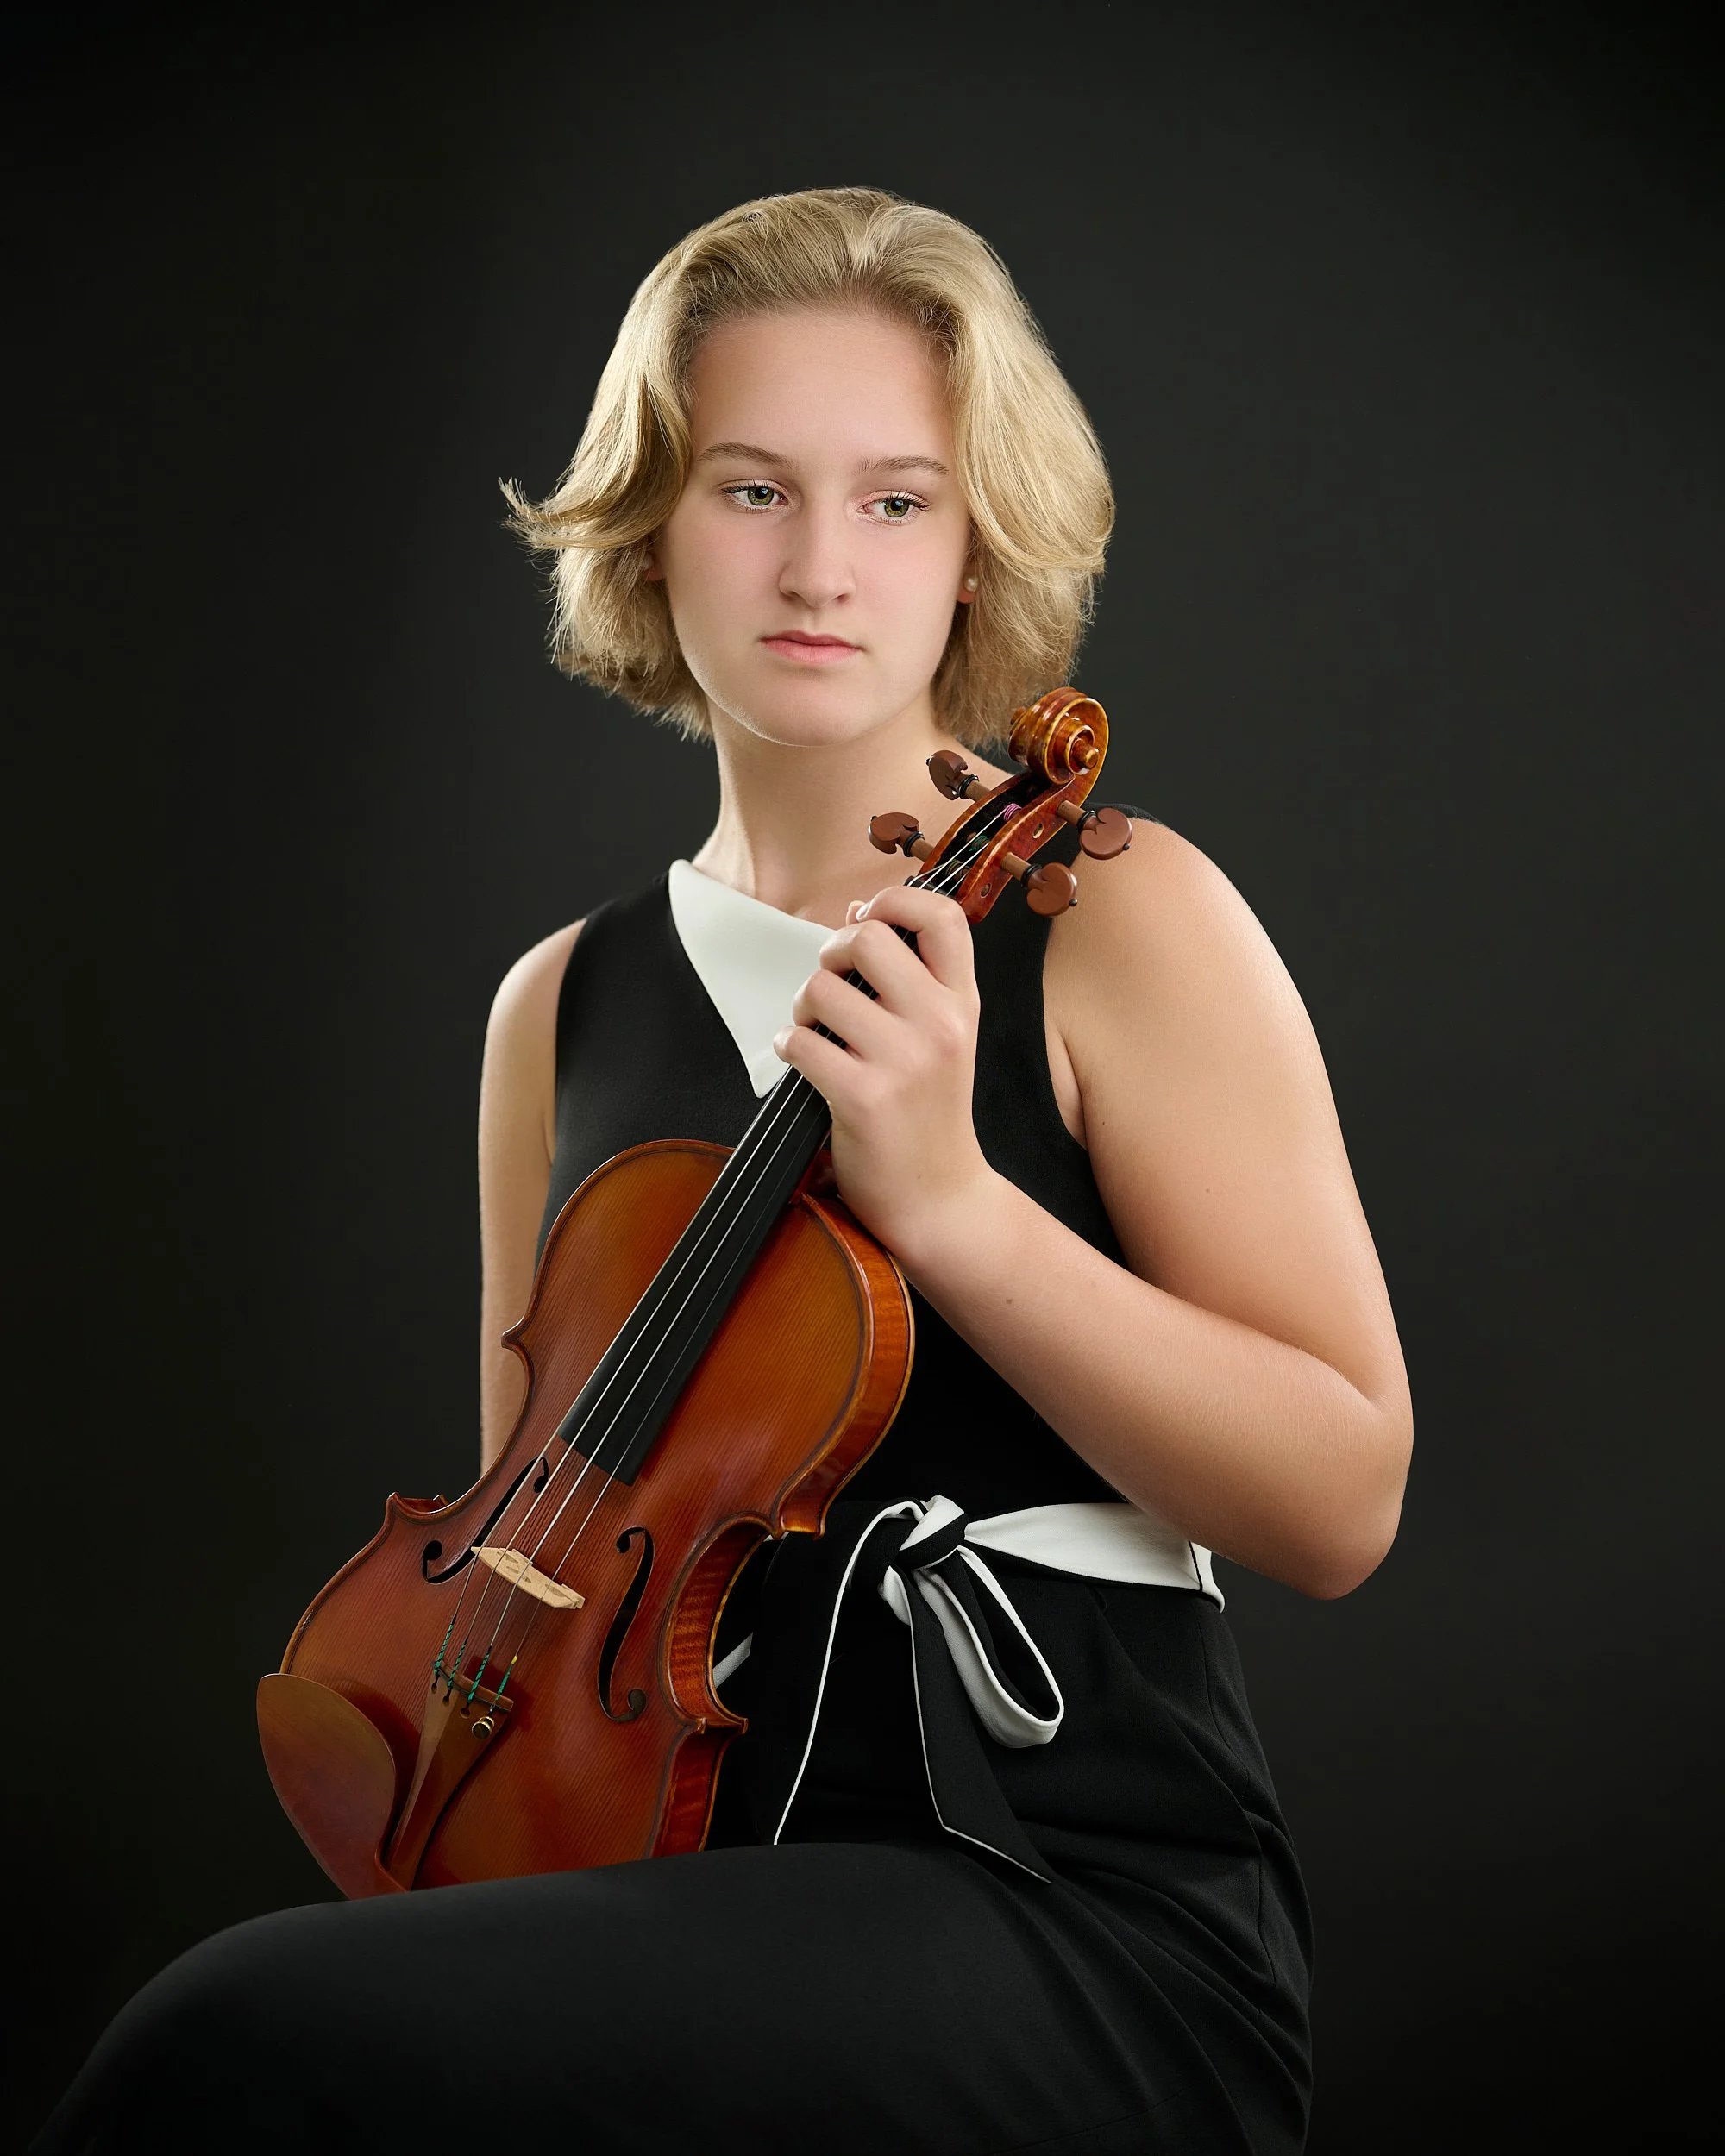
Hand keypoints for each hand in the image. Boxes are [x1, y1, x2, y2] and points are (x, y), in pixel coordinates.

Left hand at [773, 883, 997, 1263]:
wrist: (940, 1198)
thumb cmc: (929, 1114)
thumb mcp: (944, 1036)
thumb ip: (913, 978)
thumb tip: (860, 914)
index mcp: (962, 1003)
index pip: (942, 916)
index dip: (894, 900)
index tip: (866, 918)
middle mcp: (941, 1025)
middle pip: (867, 939)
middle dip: (830, 954)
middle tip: (830, 984)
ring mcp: (905, 1062)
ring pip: (822, 990)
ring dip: (803, 1008)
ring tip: (818, 1033)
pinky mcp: (865, 1097)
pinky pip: (800, 1042)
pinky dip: (788, 1047)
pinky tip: (804, 1063)